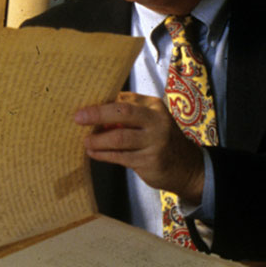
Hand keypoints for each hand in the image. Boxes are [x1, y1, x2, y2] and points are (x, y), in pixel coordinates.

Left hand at [73, 92, 205, 201]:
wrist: (187, 167)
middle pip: (123, 113)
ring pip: (119, 138)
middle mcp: (157, 121)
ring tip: (86, 141)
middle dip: (98, 114)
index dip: (102, 103)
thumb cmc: (160, 140)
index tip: (83, 106)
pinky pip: (120, 156)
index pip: (125, 99)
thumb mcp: (151, 120)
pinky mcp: (149, 161)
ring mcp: (154, 141)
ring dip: (98, 140)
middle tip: (78, 118)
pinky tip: (94, 153)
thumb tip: (96, 110)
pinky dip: (104, 155)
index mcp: (154, 106)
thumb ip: (129, 113)